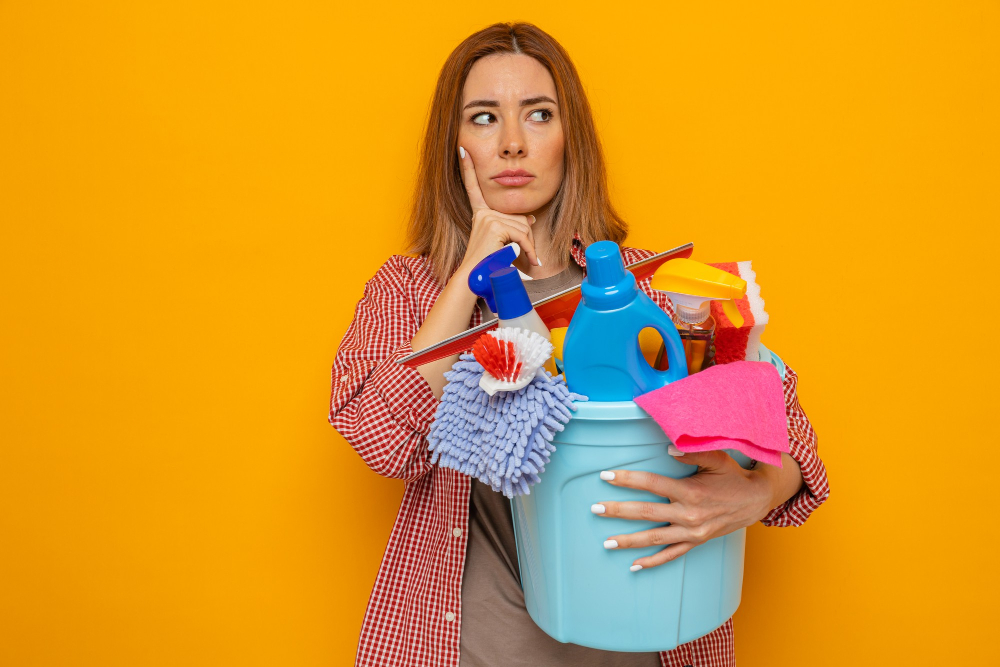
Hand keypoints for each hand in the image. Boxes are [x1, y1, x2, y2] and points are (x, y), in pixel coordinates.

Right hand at [457, 146, 540, 270]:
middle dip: (527, 238)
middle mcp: (482, 214)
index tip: (463, 149)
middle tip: (530, 258)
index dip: (467, 168)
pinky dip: (528, 249)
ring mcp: (487, 218)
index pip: (473, 188)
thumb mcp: (504, 243)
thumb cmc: (490, 267)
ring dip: (529, 246)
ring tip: (527, 262)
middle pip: (518, 217)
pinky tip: (526, 260)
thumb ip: (515, 228)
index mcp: (480, 215)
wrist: (477, 281)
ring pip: (522, 226)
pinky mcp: (493, 226)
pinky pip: (521, 234)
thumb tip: (531, 219)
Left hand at [593, 451, 780, 569]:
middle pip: (647, 513)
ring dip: (629, 541)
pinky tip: (634, 565)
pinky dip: (652, 562)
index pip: (652, 483)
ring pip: (655, 538)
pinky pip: (672, 555)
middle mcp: (689, 514)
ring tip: (606, 542)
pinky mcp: (696, 542)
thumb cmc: (732, 476)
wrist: (756, 499)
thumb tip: (667, 449)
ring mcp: (692, 532)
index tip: (605, 475)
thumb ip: (691, 452)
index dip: (627, 479)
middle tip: (595, 509)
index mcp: (690, 491)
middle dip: (618, 511)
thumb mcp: (717, 458)